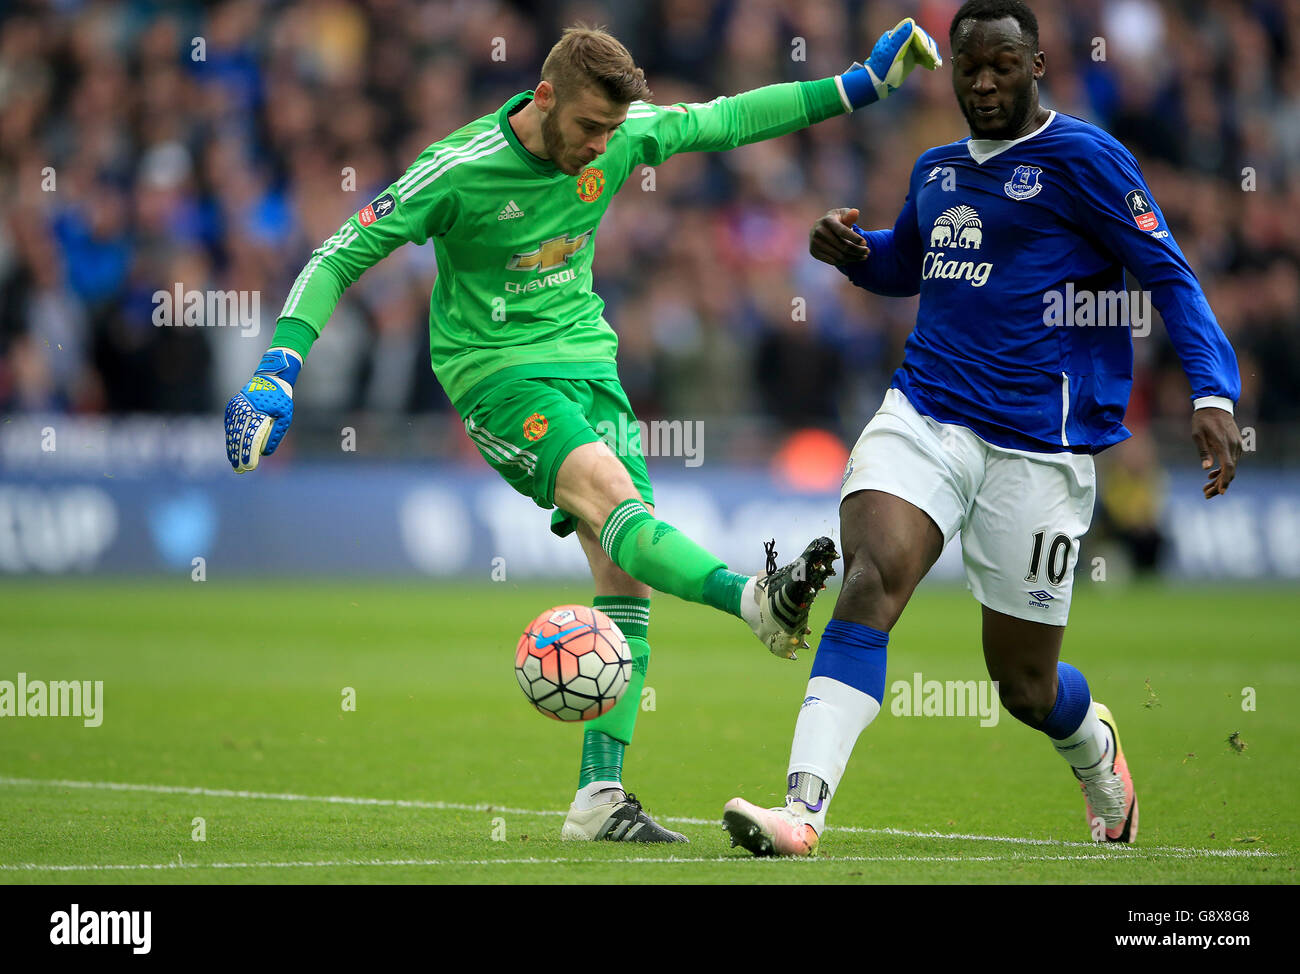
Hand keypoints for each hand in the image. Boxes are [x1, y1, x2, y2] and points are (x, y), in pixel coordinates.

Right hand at [225, 348, 301, 472]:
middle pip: (240, 438)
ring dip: (233, 450)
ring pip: (232, 433)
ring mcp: (236, 409)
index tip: (250, 467)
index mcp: (259, 414)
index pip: (252, 438)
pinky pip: (230, 427)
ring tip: (235, 464)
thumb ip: (275, 435)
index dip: (250, 454)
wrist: (269, 379)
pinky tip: (231, 450)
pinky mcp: (232, 409)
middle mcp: (244, 411)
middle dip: (240, 456)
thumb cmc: (280, 400)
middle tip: (241, 470)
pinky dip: (230, 439)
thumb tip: (265, 454)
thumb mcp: (284, 417)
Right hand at [810, 208, 870, 265]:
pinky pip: (833, 261)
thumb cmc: (837, 220)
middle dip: (858, 250)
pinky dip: (844, 261)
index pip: (842, 231)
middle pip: (843, 246)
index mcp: (827, 220)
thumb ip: (850, 215)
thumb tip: (855, 212)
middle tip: (867, 251)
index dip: (855, 238)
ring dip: (853, 258)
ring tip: (863, 256)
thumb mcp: (843, 215)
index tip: (865, 243)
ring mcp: (815, 242)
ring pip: (839, 256)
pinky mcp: (814, 252)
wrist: (820, 228)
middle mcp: (819, 231)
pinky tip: (852, 258)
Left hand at [841, 18, 942, 107]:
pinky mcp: (910, 58)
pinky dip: (928, 61)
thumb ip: (900, 38)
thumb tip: (911, 23)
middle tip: (934, 59)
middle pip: (921, 40)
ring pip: (923, 48)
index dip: (923, 40)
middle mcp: (902, 41)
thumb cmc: (881, 68)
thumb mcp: (890, 52)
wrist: (876, 83)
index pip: (914, 33)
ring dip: (931, 55)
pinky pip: (922, 57)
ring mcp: (907, 49)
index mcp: (896, 36)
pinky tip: (934, 66)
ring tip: (936, 64)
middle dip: (929, 49)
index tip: (927, 51)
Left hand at [1191, 407, 1241, 497]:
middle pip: (1230, 470)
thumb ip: (1203, 451)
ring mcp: (1237, 445)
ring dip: (1220, 478)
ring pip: (1231, 467)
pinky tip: (1212, 475)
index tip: (1220, 492)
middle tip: (1206, 495)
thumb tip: (1206, 468)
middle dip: (1219, 484)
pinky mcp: (1237, 444)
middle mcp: (1234, 446)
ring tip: (1206, 488)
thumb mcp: (1197, 435)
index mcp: (1223, 444)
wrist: (1215, 405)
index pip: (1228, 467)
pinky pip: (1232, 460)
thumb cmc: (1203, 420)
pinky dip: (1224, 469)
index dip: (1224, 480)